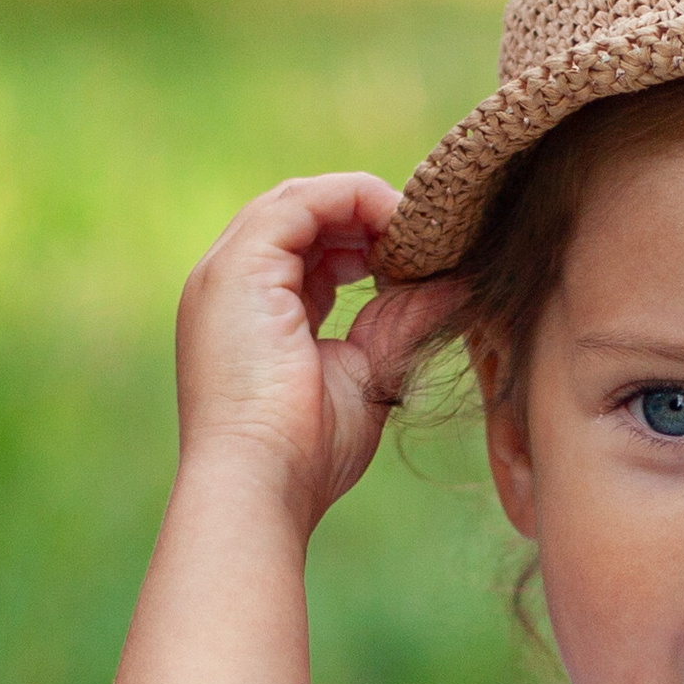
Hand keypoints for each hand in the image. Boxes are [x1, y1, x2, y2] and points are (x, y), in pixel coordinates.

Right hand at [174, 173, 465, 526]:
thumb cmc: (306, 455)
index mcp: (251, 314)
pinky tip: (395, 225)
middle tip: (423, 236)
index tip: (415, 259)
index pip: (305, 251)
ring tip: (415, 229)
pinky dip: (351, 199)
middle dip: (362, 216)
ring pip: (298, 201)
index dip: (361, 242)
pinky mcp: (239, 266)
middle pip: (299, 217)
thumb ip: (400, 323)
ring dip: (361, 203)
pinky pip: (299, 204)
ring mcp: (227, 273)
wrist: (260, 485)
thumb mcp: (365, 373)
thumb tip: (455, 287)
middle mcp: (229, 285)